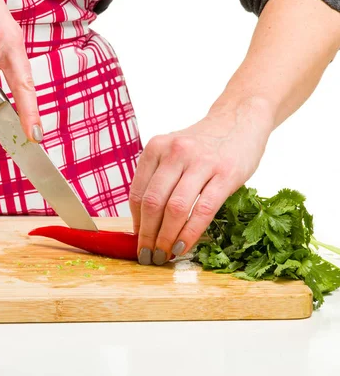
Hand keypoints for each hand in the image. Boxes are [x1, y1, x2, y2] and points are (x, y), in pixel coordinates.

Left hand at [130, 99, 274, 264]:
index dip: (136, 223)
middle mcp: (175, 152)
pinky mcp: (226, 174)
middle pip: (153, 203)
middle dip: (147, 235)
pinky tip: (183, 247)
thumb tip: (145, 224)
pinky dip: (190, 234)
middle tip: (147, 256)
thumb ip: (159, 180)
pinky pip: (202, 210)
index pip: (138, 193)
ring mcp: (201, 162)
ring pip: (175, 209)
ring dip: (166, 238)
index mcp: (156, 148)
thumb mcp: (173, 152)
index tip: (138, 242)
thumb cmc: (203, 144)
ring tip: (163, 255)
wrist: (239, 119)